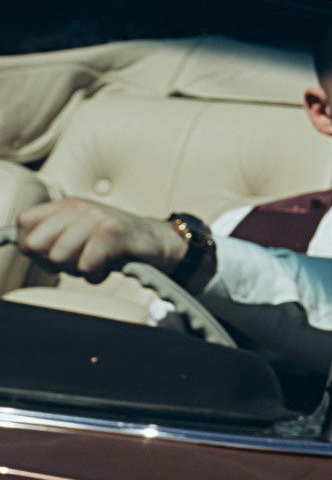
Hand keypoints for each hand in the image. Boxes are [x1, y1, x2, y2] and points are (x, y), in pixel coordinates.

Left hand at [14, 195, 184, 279]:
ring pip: (59, 257)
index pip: (23, 223)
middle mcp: (78, 208)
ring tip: (94, 262)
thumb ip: (53, 236)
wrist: (160, 241)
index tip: (48, 254)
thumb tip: (26, 247)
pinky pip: (85, 266)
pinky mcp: (112, 235)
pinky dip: (96, 275)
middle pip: (36, 244)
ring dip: (76, 269)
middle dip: (52, 262)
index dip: (30, 245)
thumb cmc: (118, 242)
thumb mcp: (81, 232)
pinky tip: (107, 266)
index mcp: (66, 205)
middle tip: (74, 261)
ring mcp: (95, 219)